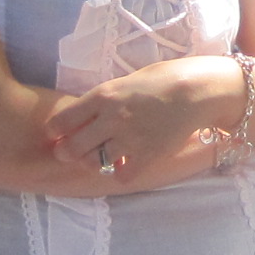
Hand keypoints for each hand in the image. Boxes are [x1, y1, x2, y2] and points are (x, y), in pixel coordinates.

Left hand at [43, 59, 225, 182]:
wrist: (198, 91)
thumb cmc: (164, 79)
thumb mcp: (126, 80)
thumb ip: (105, 99)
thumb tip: (87, 114)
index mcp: (103, 96)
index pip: (61, 122)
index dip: (56, 132)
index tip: (58, 134)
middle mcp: (111, 119)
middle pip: (72, 148)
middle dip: (67, 153)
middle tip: (70, 153)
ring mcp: (129, 139)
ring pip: (95, 163)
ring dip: (95, 162)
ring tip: (101, 157)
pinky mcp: (148, 155)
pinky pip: (122, 175)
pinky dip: (121, 172)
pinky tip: (126, 164)